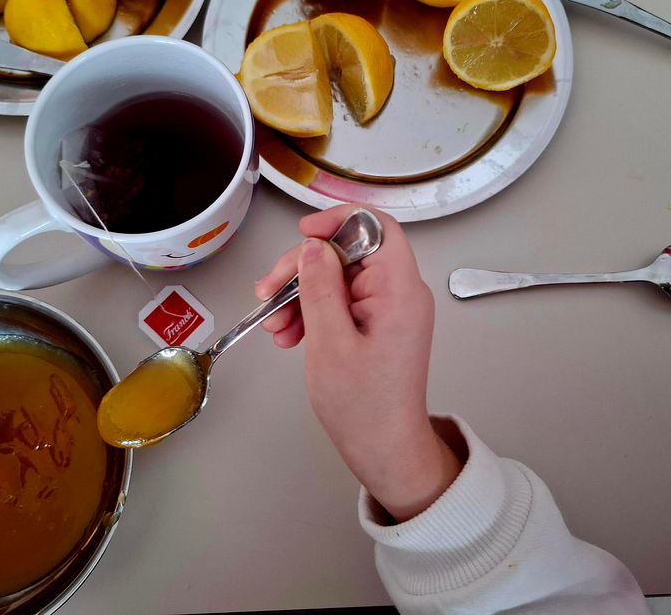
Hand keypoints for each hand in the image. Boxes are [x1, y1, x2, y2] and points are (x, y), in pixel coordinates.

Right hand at [255, 205, 460, 521]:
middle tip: (269, 292)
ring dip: (301, 294)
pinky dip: (313, 312)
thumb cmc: (365, 406)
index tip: (303, 235)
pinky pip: (342, 301)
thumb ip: (320, 289)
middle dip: (304, 269)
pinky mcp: (378, 324)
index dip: (337, 222)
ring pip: (338, 277)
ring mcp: (390, 309)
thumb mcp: (330, 344)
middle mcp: (400, 293)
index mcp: (399, 290)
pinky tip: (290, 334)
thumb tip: (313, 248)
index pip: (376, 227)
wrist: (385, 449)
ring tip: (276, 325)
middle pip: (348, 252)